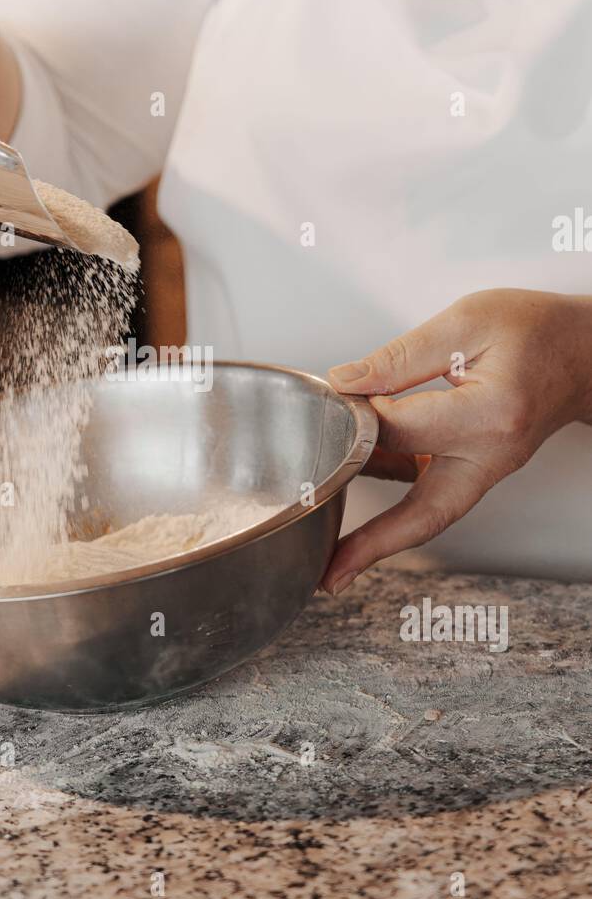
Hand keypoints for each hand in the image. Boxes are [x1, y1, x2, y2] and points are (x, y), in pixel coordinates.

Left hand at [322, 289, 591, 593]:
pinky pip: (436, 497)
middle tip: (332, 575)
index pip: (403, 428)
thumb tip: (346, 383)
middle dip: (374, 545)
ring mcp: (489, 469)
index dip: (360, 415)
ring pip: (429, 515)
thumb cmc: (535, 331)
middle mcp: (492, 454)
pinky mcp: (481, 471)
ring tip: (336, 561)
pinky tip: (363, 503)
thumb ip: (401, 357)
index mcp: (489, 413)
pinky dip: (399, 508)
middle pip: (425, 513)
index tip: (335, 398)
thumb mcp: (466, 323)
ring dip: (383, 539)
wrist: (583, 352)